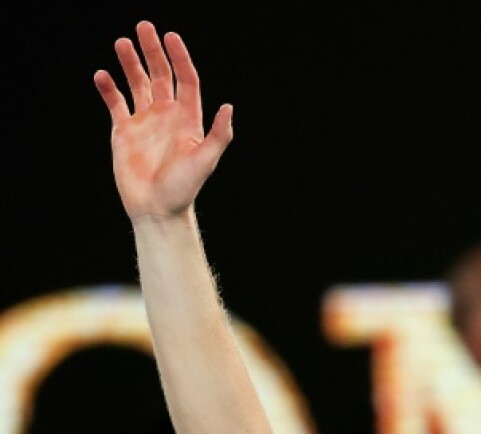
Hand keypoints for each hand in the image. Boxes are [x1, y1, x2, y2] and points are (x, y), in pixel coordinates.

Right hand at [94, 21, 232, 219]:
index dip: (180, 58)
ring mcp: (145, 122)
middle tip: (144, 27)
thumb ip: (218, 134)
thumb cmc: (184, 188)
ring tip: (122, 43)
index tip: (171, 37)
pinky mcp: (124, 131)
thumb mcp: (205, 161)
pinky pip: (115, 103)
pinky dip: (108, 88)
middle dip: (153, 51)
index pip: (185, 81)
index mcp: (188, 119)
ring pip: (137, 84)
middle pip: (160, 76)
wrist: (157, 209)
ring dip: (130, 63)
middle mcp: (167, 116)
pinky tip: (102, 75)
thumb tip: (229, 106)